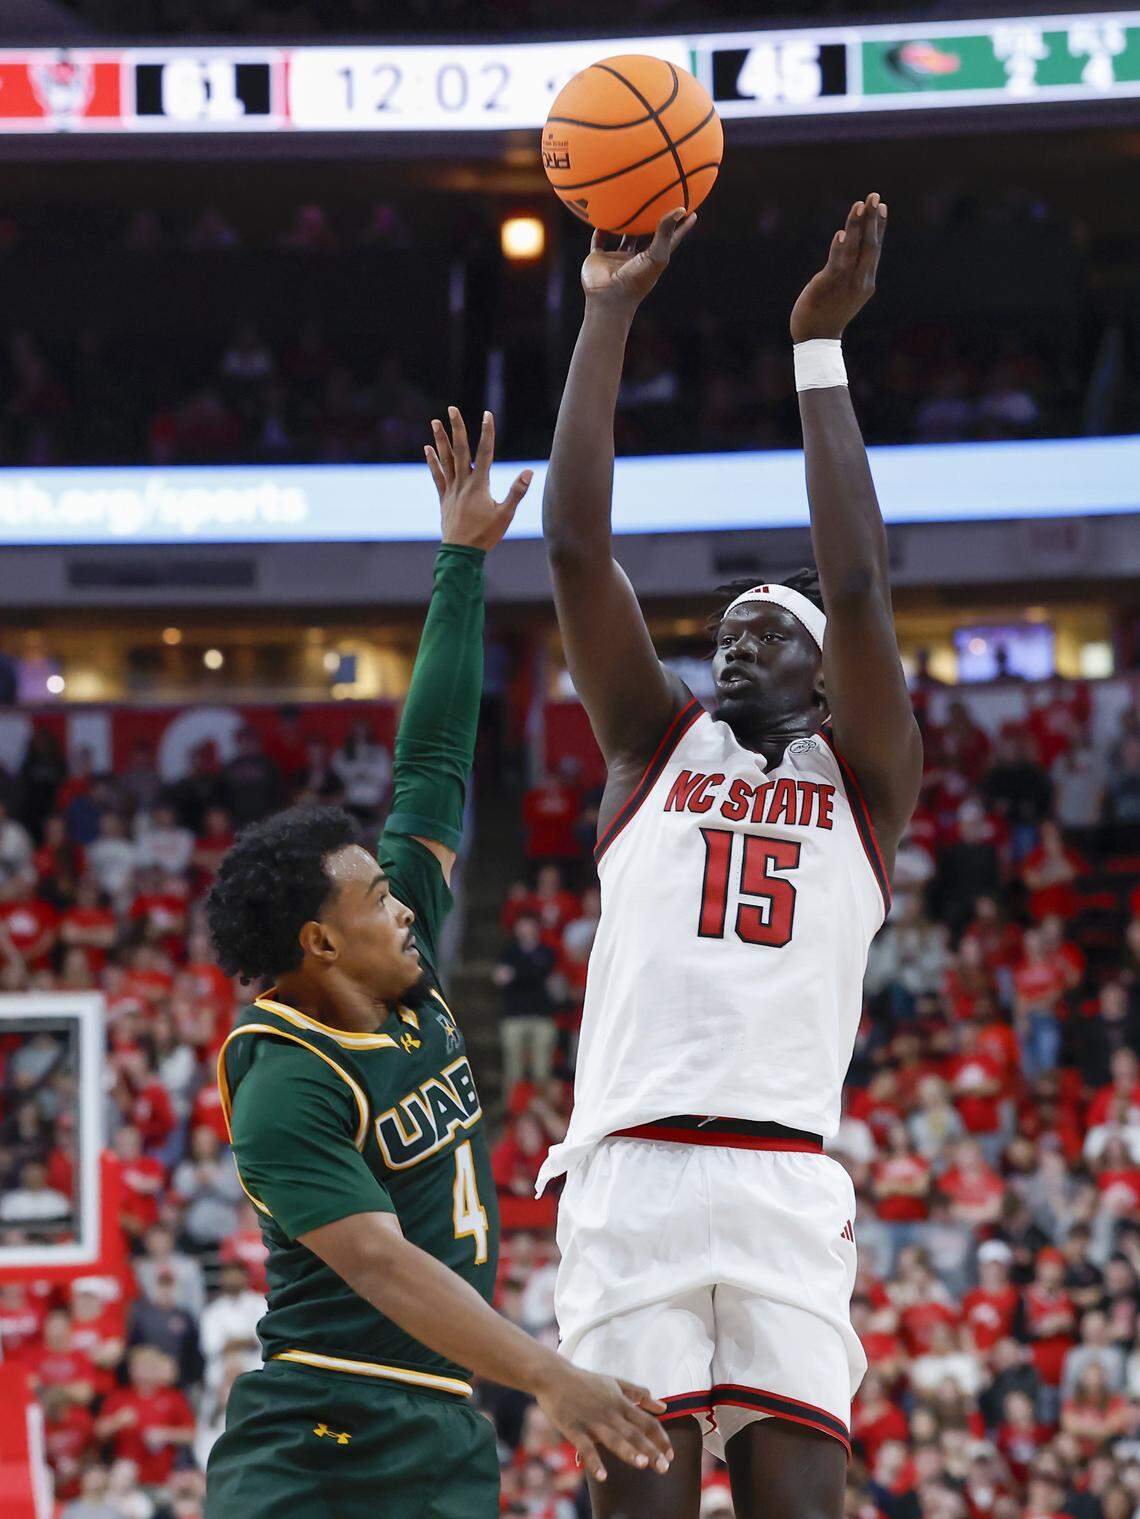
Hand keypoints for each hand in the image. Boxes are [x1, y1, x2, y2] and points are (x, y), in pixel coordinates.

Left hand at [425, 407, 532, 551]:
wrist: (461, 553)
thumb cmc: (485, 534)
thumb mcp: (505, 514)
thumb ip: (517, 492)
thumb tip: (529, 472)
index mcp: (479, 485)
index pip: (485, 452)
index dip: (487, 432)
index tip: (487, 414)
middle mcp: (463, 483)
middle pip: (460, 450)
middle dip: (457, 428)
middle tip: (451, 409)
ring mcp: (451, 490)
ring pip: (445, 460)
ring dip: (440, 440)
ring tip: (434, 422)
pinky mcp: (444, 498)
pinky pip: (437, 476)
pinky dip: (433, 462)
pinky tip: (428, 449)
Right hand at [533, 1360, 672, 1482]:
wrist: (554, 1376)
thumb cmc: (586, 1381)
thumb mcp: (615, 1383)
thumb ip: (639, 1394)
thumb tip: (663, 1407)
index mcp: (620, 1402)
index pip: (646, 1421)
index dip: (660, 1437)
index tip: (670, 1454)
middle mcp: (610, 1413)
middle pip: (634, 1433)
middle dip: (650, 1450)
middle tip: (664, 1468)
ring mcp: (592, 1421)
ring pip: (613, 1438)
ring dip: (628, 1451)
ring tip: (642, 1464)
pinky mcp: (574, 1429)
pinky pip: (586, 1448)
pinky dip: (594, 1461)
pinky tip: (602, 1476)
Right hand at [582, 208, 695, 314]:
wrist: (608, 298)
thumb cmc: (636, 280)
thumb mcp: (656, 255)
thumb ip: (665, 232)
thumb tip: (680, 208)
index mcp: (652, 259)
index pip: (670, 239)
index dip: (680, 226)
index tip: (689, 210)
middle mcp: (636, 258)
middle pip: (646, 235)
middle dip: (651, 221)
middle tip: (657, 200)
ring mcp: (617, 258)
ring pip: (622, 236)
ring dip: (625, 224)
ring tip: (627, 203)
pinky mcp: (599, 258)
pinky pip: (599, 240)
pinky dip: (599, 229)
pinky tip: (602, 216)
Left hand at [790, 192, 886, 341]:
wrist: (816, 338)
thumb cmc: (828, 312)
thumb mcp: (845, 290)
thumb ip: (850, 270)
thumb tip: (849, 248)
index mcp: (866, 280)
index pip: (874, 248)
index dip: (879, 226)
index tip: (882, 206)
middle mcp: (860, 280)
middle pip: (870, 245)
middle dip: (873, 220)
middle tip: (875, 196)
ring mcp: (846, 282)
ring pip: (855, 250)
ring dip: (857, 226)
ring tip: (860, 205)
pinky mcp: (829, 284)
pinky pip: (836, 263)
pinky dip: (840, 248)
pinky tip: (841, 233)